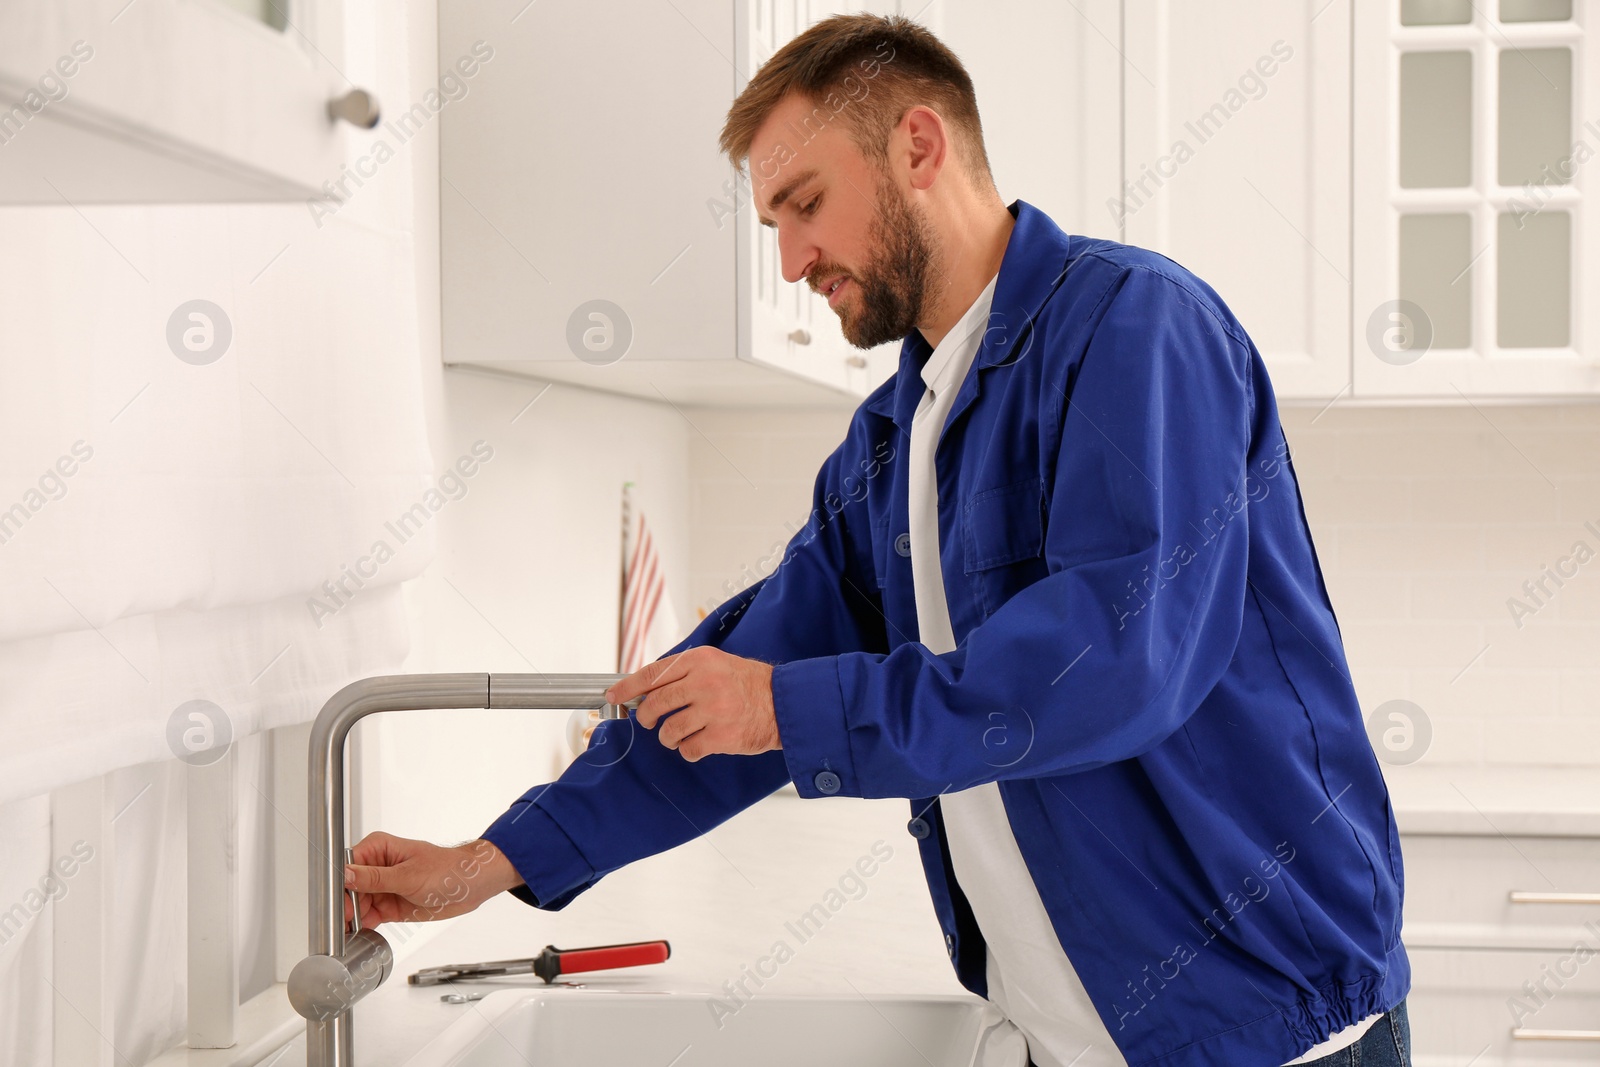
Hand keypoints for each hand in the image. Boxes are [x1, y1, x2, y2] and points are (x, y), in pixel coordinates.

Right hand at [343, 832, 522, 926]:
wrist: (471, 886)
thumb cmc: (448, 869)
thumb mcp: (408, 875)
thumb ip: (374, 879)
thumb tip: (345, 875)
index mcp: (378, 849)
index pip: (347, 867)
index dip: (340, 887)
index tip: (337, 905)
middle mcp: (376, 867)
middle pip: (347, 889)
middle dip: (344, 907)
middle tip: (343, 925)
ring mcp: (382, 887)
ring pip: (355, 906)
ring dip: (350, 920)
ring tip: (348, 934)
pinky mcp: (388, 905)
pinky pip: (367, 917)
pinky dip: (362, 927)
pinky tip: (360, 935)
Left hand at [605, 646, 780, 760]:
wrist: (783, 703)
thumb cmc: (747, 684)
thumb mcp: (717, 663)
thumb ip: (684, 672)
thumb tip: (646, 687)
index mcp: (700, 661)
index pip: (653, 674)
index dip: (627, 687)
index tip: (613, 696)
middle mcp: (704, 683)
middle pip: (655, 704)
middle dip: (645, 717)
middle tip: (648, 722)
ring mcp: (713, 710)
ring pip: (668, 731)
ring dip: (668, 737)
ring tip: (678, 735)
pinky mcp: (720, 736)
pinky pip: (687, 749)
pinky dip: (687, 751)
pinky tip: (697, 745)